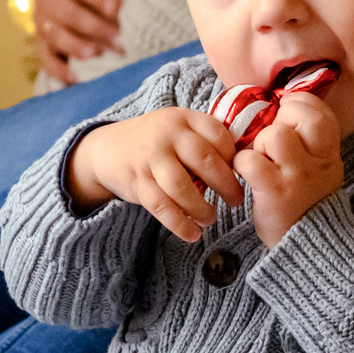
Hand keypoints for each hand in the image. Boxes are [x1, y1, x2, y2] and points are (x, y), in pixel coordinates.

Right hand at [32, 0, 138, 82]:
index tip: (118, 7)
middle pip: (69, 14)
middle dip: (96, 29)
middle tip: (122, 42)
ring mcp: (42, 21)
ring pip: (56, 36)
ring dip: (77, 48)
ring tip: (98, 57)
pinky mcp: (40, 42)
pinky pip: (45, 57)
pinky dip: (58, 70)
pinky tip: (75, 79)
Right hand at [67, 107, 242, 241]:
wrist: (108, 148)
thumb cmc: (156, 142)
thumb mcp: (179, 127)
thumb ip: (205, 139)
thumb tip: (244, 163)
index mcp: (183, 118)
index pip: (218, 135)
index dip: (234, 158)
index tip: (243, 174)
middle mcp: (167, 134)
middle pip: (205, 160)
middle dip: (226, 185)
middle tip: (236, 201)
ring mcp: (150, 158)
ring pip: (182, 187)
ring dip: (201, 208)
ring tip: (211, 219)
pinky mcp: (137, 182)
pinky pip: (161, 206)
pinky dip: (179, 224)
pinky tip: (192, 234)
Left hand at [234, 93, 343, 247]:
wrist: (311, 246)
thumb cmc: (308, 202)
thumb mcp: (321, 169)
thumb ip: (308, 143)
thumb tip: (279, 109)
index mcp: (329, 153)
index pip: (320, 112)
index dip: (299, 105)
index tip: (286, 113)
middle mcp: (317, 161)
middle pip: (298, 116)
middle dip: (278, 120)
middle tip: (270, 140)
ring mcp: (296, 175)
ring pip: (273, 135)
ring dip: (259, 143)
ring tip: (260, 160)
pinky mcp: (274, 191)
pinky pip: (250, 160)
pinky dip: (242, 164)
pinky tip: (246, 175)